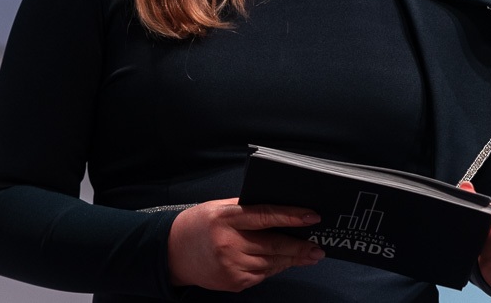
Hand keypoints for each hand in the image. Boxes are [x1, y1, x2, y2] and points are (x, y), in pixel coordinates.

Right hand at [167, 199, 324, 291]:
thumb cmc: (199, 224)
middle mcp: (229, 243)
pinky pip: (262, 275)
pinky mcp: (233, 282)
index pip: (265, 216)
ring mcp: (231, 266)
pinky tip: (284, 263)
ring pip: (271, 263)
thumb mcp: (220, 208)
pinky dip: (275, 268)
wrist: (172, 253)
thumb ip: (248, 209)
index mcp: (226, 218)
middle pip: (273, 245)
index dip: (291, 216)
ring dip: (292, 260)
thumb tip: (282, 212)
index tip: (312, 217)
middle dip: (299, 247)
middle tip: (318, 247)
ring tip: (309, 255)